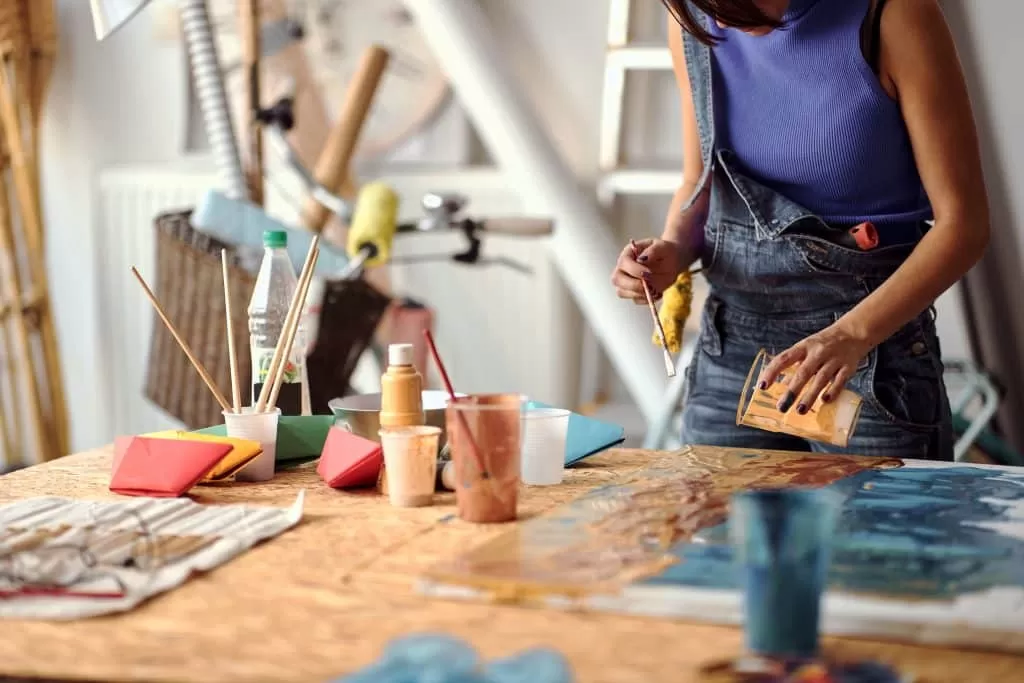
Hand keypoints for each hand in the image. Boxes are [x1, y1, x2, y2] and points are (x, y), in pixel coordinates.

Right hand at [611, 238, 685, 303]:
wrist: (671, 261)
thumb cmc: (665, 252)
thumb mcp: (663, 247)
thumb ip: (653, 251)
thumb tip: (641, 260)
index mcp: (628, 254)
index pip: (623, 263)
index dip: (634, 270)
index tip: (649, 273)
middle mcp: (622, 268)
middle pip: (616, 279)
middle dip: (633, 285)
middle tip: (650, 286)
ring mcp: (625, 282)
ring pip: (622, 292)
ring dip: (640, 294)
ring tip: (656, 289)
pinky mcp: (633, 292)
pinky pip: (636, 300)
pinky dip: (647, 299)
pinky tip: (658, 292)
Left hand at [758, 324, 873, 413]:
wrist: (853, 333)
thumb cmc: (824, 344)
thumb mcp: (806, 350)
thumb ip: (794, 366)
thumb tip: (781, 385)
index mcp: (803, 347)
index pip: (784, 359)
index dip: (772, 372)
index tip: (762, 386)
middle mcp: (818, 352)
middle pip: (803, 372)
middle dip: (792, 391)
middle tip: (782, 407)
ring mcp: (834, 359)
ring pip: (821, 379)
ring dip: (810, 396)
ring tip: (800, 410)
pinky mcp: (848, 366)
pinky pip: (840, 380)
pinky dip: (833, 391)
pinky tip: (825, 401)